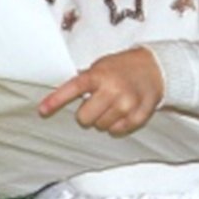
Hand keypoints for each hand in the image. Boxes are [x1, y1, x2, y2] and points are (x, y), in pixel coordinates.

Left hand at [38, 47, 163, 135]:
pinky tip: (122, 113)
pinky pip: (117, 131)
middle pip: (85, 118)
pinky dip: (116, 125)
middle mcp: (113, 90)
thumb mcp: (101, 66)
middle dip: (85, 114)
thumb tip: (61, 97)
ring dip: (102, 119)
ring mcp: (127, 104)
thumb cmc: (122, 68)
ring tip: (111, 105)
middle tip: (93, 104)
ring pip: (101, 127)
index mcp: (100, 75)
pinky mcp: (139, 116)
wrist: (155, 68)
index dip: (56, 100)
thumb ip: (85, 81)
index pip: (74, 88)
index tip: (42, 110)